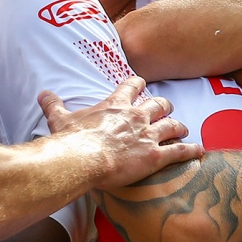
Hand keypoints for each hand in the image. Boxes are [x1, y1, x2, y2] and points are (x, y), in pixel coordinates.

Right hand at [39, 77, 200, 188]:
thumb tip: (42, 94)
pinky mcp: (156, 155)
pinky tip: (200, 150)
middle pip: (159, 104)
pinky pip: (180, 151)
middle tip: (167, 109)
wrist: (83, 159)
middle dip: (164, 106)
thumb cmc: (72, 140)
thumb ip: (53, 105)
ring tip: (184, 130)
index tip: (141, 82)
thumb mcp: (59, 119)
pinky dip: (192, 150)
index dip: (138, 83)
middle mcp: (137, 116)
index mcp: (116, 106)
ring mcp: (149, 135)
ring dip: (180, 127)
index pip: (131, 86)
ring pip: (173, 125)